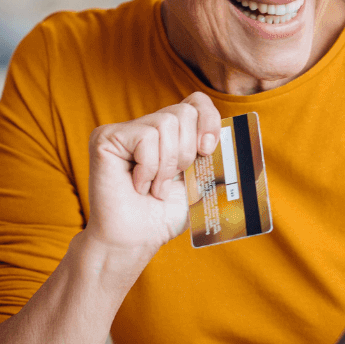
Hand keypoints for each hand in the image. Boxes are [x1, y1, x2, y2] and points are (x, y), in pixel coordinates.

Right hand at [84, 91, 220, 254]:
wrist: (135, 241)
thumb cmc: (164, 216)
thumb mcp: (200, 183)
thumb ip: (215, 158)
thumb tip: (238, 139)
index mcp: (170, 135)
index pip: (196, 102)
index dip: (208, 119)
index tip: (208, 149)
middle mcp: (146, 126)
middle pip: (183, 112)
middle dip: (187, 151)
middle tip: (173, 179)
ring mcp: (124, 131)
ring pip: (165, 123)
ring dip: (167, 165)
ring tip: (154, 187)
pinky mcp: (105, 138)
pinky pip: (145, 137)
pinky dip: (149, 168)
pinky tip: (137, 186)